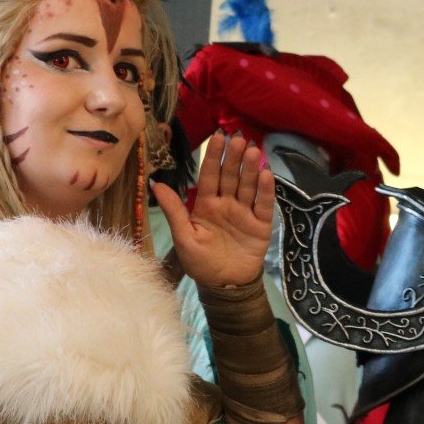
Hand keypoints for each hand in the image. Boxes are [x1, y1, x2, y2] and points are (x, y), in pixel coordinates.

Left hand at [150, 131, 275, 287]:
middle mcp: (226, 204)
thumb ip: (174, 210)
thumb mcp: (183, 237)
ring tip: (254, 151)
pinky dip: (265, 190)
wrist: (224, 286)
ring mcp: (244, 213)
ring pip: (248, 186)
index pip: (209, 176)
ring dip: (251, 168)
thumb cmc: (200, 263)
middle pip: (230, 176)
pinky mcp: (260, 225)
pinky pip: (263, 205)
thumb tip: (157, 184)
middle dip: (234, 157)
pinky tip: (267, 174)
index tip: (217, 137)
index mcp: (206, 205)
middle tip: (239, 138)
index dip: (213, 157)